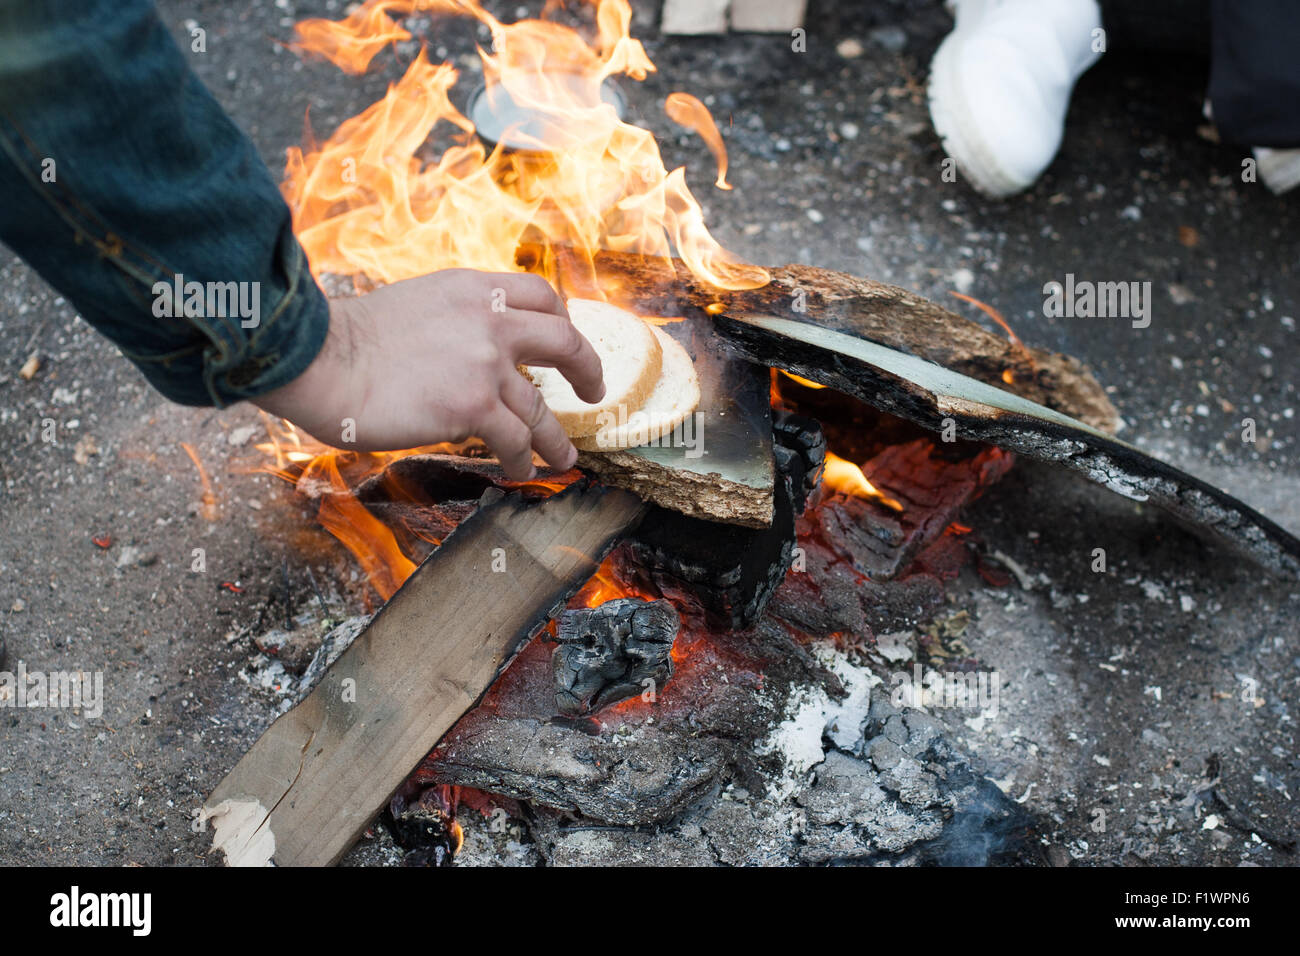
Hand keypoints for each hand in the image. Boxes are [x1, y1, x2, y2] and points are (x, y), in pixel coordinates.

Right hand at [253, 270, 604, 478]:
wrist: (320, 358)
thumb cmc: (347, 340)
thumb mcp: (414, 304)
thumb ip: (453, 319)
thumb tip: (465, 348)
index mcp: (474, 289)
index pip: (541, 295)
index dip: (562, 321)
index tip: (566, 341)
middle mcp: (490, 320)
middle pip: (565, 342)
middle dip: (588, 370)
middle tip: (594, 392)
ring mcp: (487, 363)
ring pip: (542, 407)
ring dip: (556, 438)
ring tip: (565, 457)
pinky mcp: (474, 405)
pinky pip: (515, 439)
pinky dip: (523, 459)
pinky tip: (520, 471)